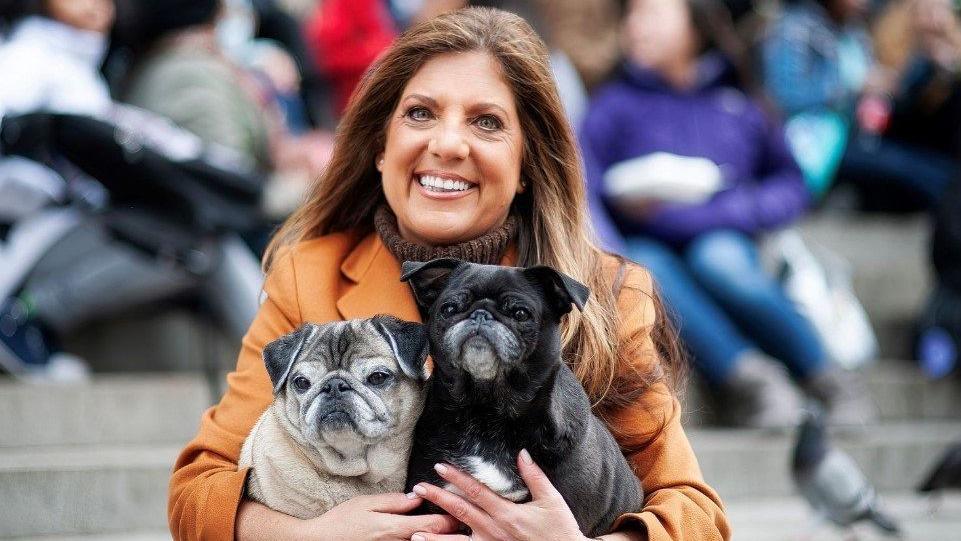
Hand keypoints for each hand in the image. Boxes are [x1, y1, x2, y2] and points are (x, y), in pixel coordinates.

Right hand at [301, 492, 460, 540]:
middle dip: (450, 530)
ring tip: (451, 529)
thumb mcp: (366, 503)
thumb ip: (394, 501)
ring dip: (438, 537)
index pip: (432, 524)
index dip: (450, 518)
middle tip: (463, 520)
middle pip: (432, 539)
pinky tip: (426, 536)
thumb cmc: (342, 521)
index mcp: (393, 528)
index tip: (460, 510)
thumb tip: (417, 497)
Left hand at [408, 449, 590, 540]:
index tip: (440, 467)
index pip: (476, 492)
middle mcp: (495, 530)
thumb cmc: (560, 529)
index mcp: (507, 513)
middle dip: (438, 499)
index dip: (457, 479)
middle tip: (419, 487)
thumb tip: (522, 454)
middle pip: (461, 512)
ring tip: (414, 532)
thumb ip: (534, 476)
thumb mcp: (551, 500)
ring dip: (436, 537)